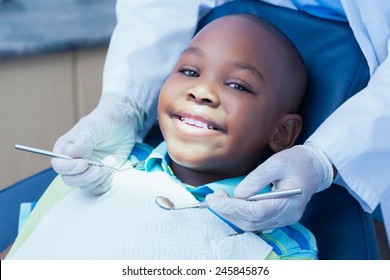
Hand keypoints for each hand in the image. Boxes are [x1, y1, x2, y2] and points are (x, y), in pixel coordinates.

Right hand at [51, 94, 143, 194]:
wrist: (122, 123)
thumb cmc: (105, 121)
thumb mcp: (94, 127)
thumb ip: (83, 141)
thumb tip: (72, 155)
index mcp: (65, 149)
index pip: (59, 166)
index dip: (70, 168)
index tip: (84, 164)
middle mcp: (73, 162)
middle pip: (70, 180)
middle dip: (87, 176)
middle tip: (101, 167)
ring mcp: (86, 171)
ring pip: (85, 186)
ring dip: (99, 178)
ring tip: (110, 161)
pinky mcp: (99, 176)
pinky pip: (98, 189)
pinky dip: (105, 183)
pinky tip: (111, 171)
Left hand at [206, 142, 333, 230]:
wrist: (313, 167)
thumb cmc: (296, 162)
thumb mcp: (276, 163)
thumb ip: (257, 179)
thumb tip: (238, 194)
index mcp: (289, 203)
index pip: (255, 212)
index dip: (232, 207)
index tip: (214, 199)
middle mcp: (287, 216)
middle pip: (251, 222)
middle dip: (228, 211)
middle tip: (213, 197)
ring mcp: (283, 219)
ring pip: (252, 225)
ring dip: (232, 214)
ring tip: (219, 199)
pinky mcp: (278, 217)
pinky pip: (256, 222)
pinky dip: (240, 215)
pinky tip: (231, 204)